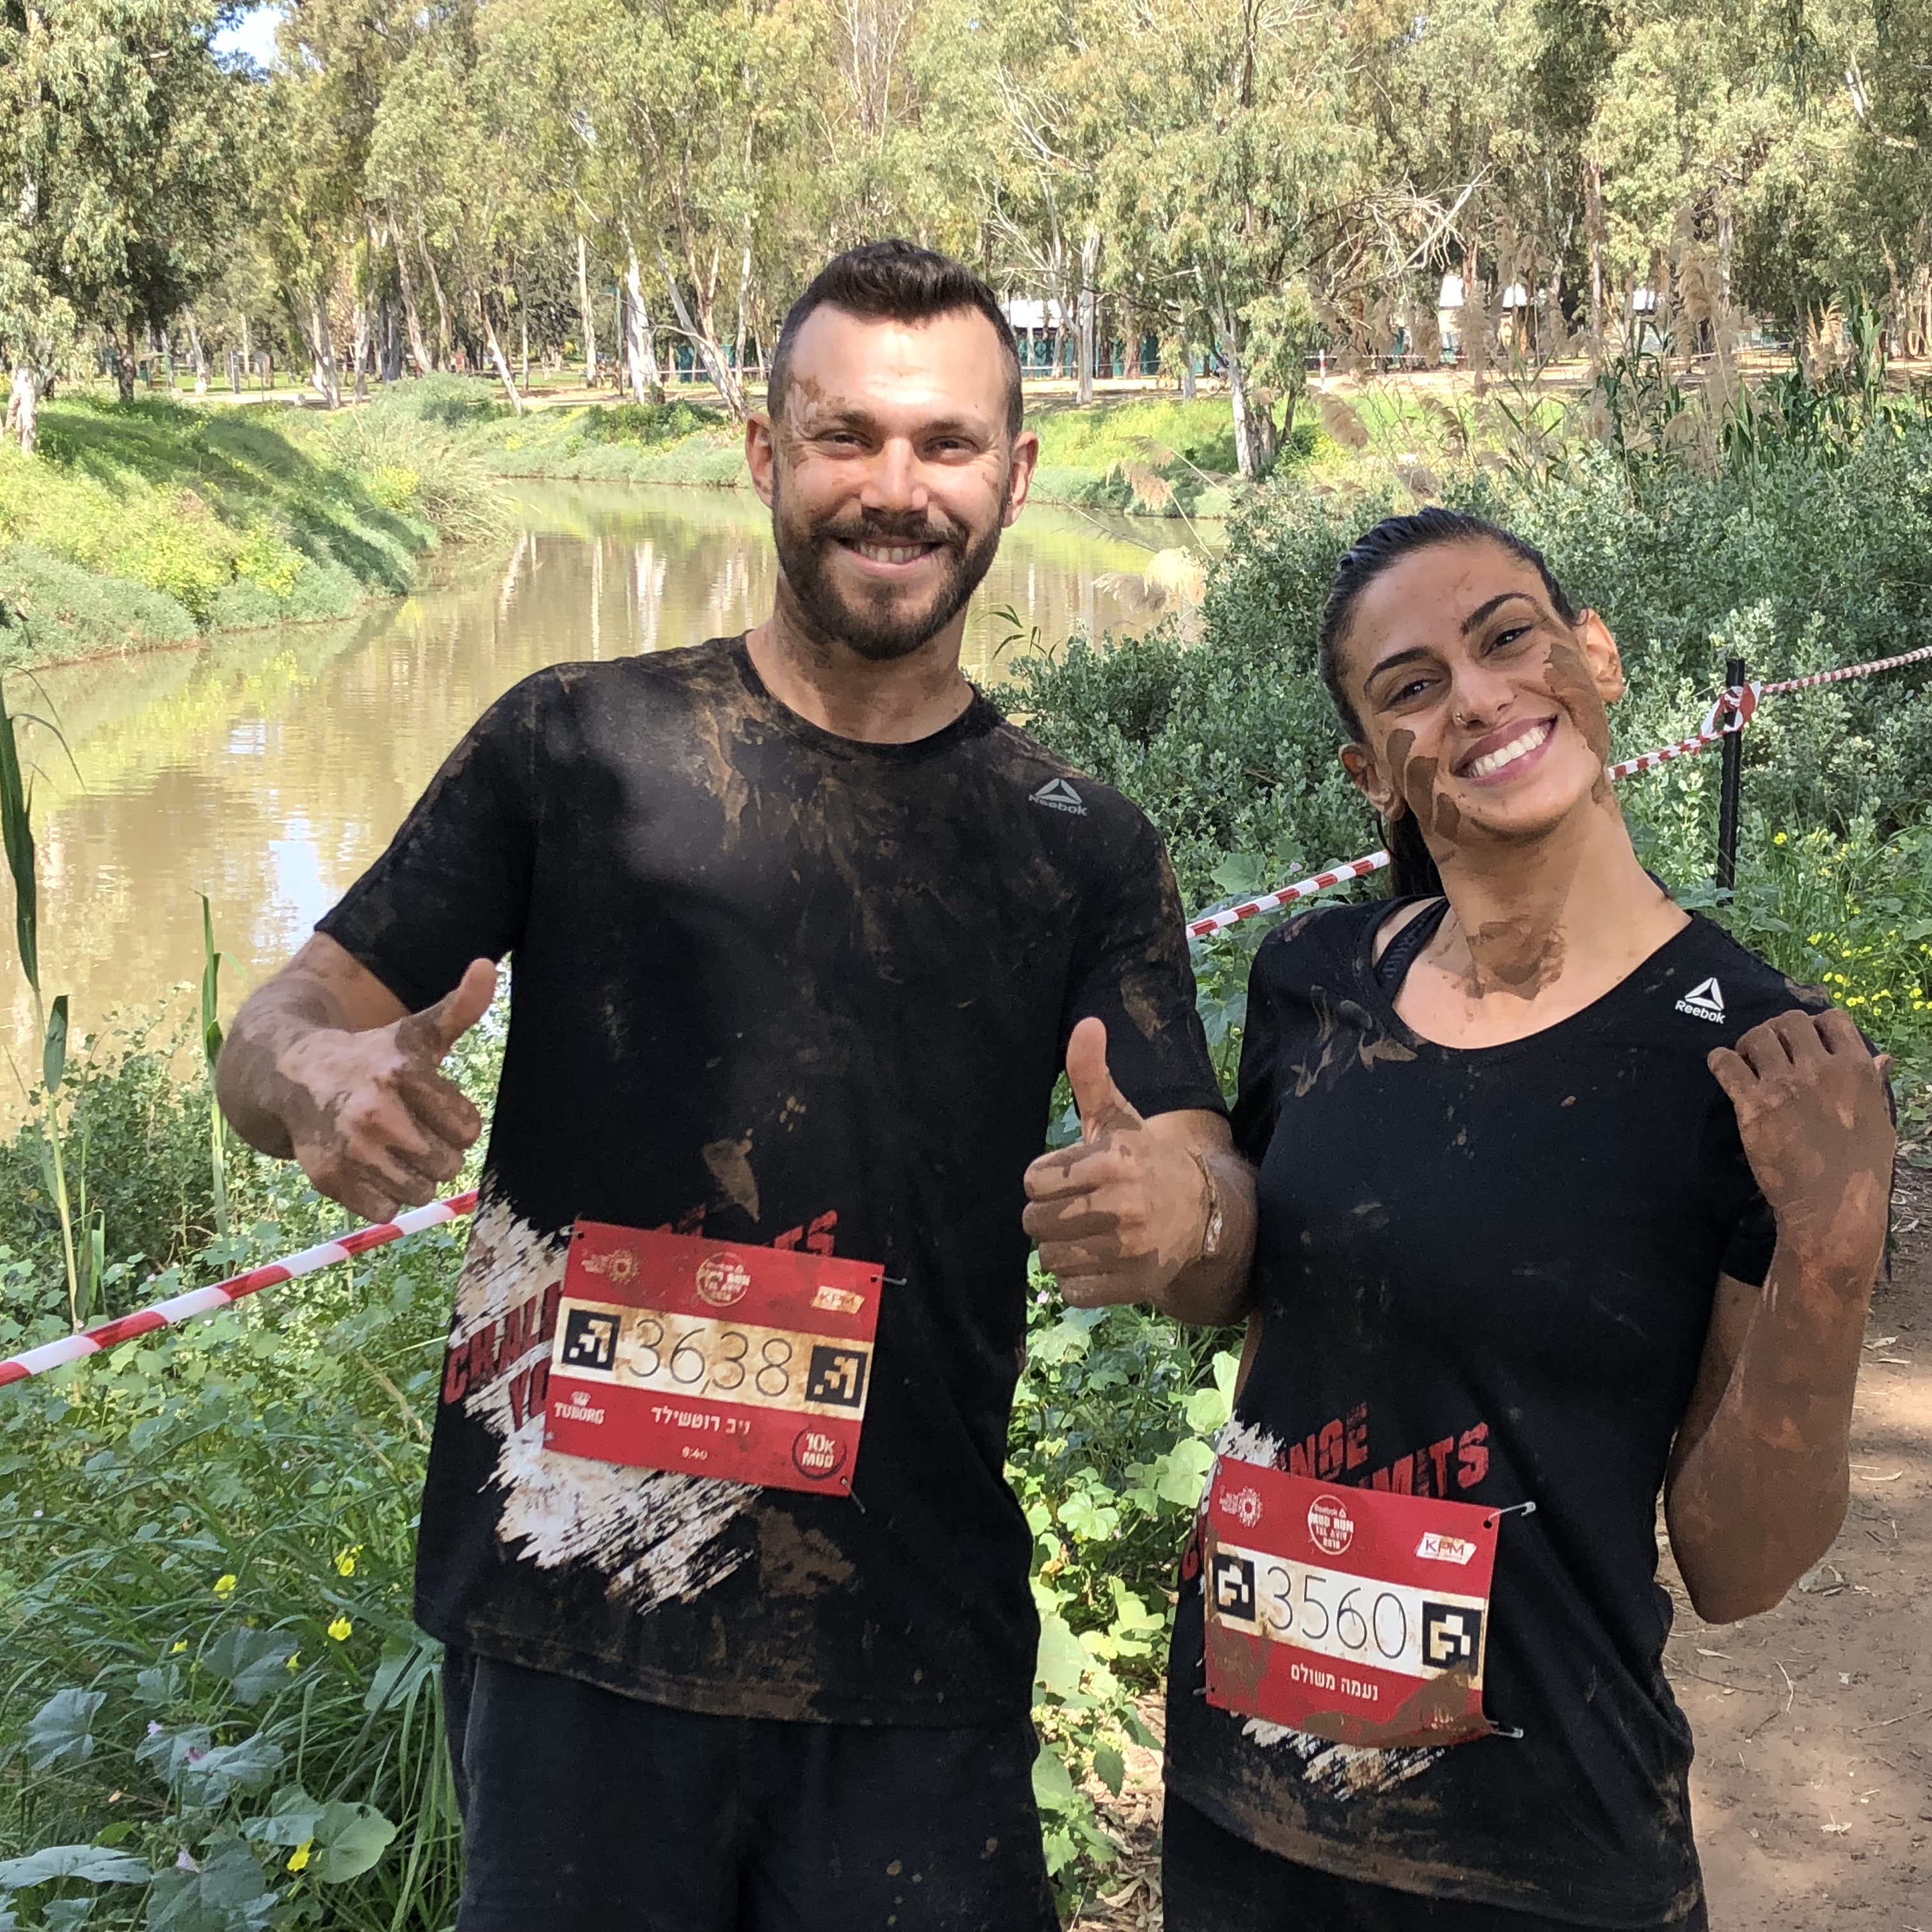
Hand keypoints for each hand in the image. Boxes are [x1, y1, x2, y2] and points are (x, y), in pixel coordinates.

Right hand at [275, 959, 496, 1222]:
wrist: (295, 1075)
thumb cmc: (372, 1057)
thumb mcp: (416, 1032)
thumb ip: (460, 1008)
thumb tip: (487, 965)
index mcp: (402, 1072)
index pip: (469, 1129)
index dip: (455, 1122)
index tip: (430, 1106)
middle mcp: (374, 1110)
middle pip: (447, 1164)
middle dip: (436, 1151)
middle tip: (410, 1130)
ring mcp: (349, 1146)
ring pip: (419, 1191)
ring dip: (412, 1176)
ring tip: (389, 1148)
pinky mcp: (328, 1177)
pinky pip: (386, 1210)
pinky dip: (383, 1197)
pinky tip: (368, 1167)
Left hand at [1022, 1017, 1212, 1307]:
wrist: (1202, 1213)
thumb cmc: (1143, 1160)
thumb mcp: (1118, 1116)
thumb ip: (1091, 1074)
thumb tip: (1087, 1023)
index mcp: (1113, 1160)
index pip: (1034, 1180)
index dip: (1046, 1178)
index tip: (1071, 1175)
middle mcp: (1121, 1205)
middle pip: (1035, 1222)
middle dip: (1048, 1214)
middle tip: (1076, 1206)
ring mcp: (1127, 1250)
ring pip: (1049, 1258)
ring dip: (1061, 1247)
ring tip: (1088, 1232)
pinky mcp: (1130, 1286)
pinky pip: (1072, 1290)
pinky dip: (1079, 1279)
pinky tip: (1100, 1258)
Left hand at [1708, 1008, 1893, 1274]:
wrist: (1831, 1209)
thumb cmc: (1861, 1169)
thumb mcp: (1880, 1120)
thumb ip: (1875, 1083)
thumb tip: (1882, 1057)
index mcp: (1856, 1069)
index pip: (1832, 1019)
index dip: (1815, 1024)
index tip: (1805, 1039)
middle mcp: (1820, 1069)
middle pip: (1790, 1022)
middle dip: (1778, 1031)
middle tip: (1770, 1049)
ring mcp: (1784, 1085)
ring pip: (1757, 1036)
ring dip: (1749, 1043)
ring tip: (1748, 1060)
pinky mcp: (1752, 1105)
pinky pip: (1726, 1064)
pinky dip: (1720, 1060)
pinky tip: (1722, 1066)